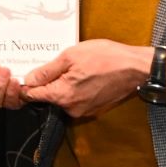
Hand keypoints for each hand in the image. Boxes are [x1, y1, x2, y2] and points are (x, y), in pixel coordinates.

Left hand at [23, 39, 153, 118]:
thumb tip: (28, 79)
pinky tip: (84, 74)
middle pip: (48, 97)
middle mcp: (71, 108)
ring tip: (75, 67)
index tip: (28, 72)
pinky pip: (76, 99)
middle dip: (48, 81)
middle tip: (57, 63)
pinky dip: (76, 88)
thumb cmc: (106, 58)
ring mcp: (83, 111)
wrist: (137, 68)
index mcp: (62, 96)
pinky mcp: (93, 109)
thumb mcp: (71, 56)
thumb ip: (47, 70)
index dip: (28, 84)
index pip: (33, 96)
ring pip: (62, 98)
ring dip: (63, 84)